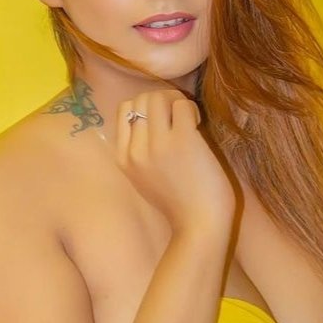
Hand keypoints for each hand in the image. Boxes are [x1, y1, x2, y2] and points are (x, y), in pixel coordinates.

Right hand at [116, 89, 235, 233]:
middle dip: (162, 99)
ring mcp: (158, 144)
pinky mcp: (182, 140)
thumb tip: (156, 118)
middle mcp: (136, 149)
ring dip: (177, 101)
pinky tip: (199, 125)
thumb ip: (141, 152)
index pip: (124, 110)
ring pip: (159, 97)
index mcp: (123, 158)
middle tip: (179, 116)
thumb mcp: (144, 178)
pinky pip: (182, 105)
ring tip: (189, 119)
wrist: (198, 225)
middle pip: (140, 98)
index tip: (162, 122)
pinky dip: (191, 109)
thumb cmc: (179, 204)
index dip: (145, 107)